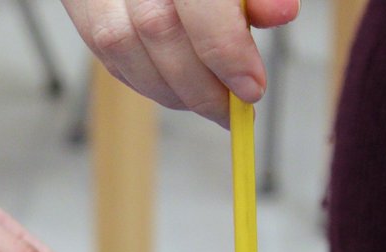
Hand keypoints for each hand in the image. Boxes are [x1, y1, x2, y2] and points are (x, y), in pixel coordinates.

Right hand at [61, 0, 299, 125]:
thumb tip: (281, 13)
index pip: (198, 3)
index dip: (225, 51)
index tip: (251, 88)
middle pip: (157, 30)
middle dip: (199, 84)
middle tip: (231, 108)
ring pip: (123, 48)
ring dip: (170, 90)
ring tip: (206, 100)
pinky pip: (104, 51)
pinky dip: (143, 79)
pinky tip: (174, 85)